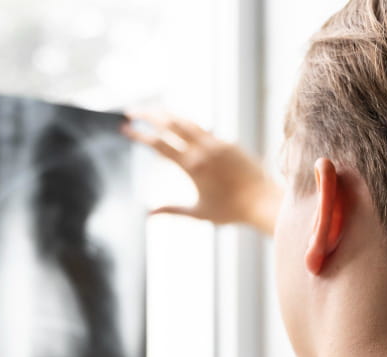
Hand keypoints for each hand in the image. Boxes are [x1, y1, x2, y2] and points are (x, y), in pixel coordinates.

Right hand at [122, 110, 282, 235]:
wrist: (262, 202)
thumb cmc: (231, 211)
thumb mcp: (198, 213)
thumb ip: (171, 210)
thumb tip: (147, 214)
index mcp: (192, 166)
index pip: (159, 144)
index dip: (139, 134)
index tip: (124, 128)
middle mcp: (203, 149)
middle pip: (170, 123)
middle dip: (148, 115)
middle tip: (132, 111)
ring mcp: (217, 143)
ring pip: (187, 121)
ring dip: (168, 115)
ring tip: (153, 113)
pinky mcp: (229, 143)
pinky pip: (204, 130)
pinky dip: (188, 126)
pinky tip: (180, 126)